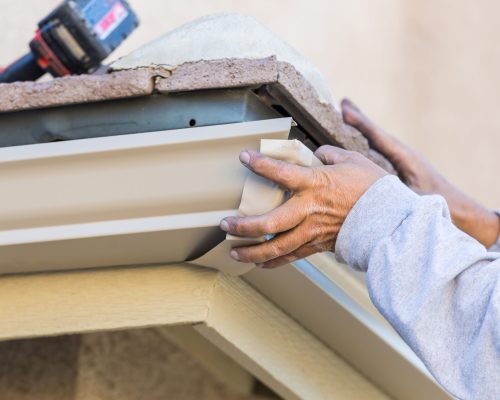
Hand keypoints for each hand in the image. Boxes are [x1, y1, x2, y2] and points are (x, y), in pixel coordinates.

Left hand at [219, 147, 386, 268]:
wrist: (392, 220)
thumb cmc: (373, 187)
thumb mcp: (352, 161)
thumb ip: (328, 155)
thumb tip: (316, 155)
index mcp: (316, 183)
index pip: (280, 172)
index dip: (260, 164)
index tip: (244, 157)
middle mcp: (309, 209)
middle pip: (269, 222)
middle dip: (243, 226)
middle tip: (224, 225)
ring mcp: (312, 231)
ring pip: (276, 246)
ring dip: (251, 251)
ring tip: (233, 252)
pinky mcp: (319, 246)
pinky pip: (292, 257)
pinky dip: (273, 262)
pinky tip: (258, 264)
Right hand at [341, 98, 499, 246]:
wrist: (458, 209)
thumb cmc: (437, 203)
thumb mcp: (411, 197)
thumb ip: (391, 188)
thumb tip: (367, 180)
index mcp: (406, 158)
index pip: (379, 138)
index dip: (361, 124)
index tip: (345, 111)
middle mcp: (403, 154)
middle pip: (377, 134)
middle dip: (360, 119)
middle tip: (344, 103)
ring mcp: (402, 160)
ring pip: (378, 141)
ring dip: (363, 129)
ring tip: (347, 114)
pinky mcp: (401, 167)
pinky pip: (380, 151)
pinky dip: (368, 141)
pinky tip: (360, 141)